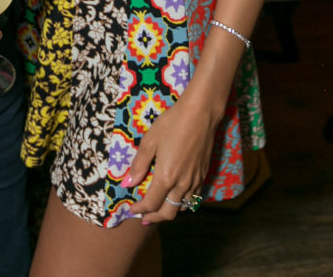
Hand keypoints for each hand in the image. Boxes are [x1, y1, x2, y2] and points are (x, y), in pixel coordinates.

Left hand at [120, 95, 216, 222]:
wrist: (200, 114)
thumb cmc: (172, 124)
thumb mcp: (150, 140)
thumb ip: (139, 164)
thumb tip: (128, 183)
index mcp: (166, 177)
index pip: (151, 203)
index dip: (140, 209)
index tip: (131, 209)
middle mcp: (182, 184)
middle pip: (168, 212)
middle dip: (154, 218)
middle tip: (143, 218)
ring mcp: (195, 181)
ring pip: (181, 208)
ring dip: (168, 212)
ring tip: (158, 209)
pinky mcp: (203, 175)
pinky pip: (193, 198)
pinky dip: (182, 204)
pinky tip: (176, 198)